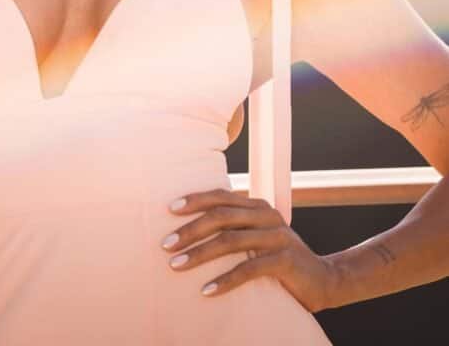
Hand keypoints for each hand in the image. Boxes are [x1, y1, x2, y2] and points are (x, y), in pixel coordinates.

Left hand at [160, 187, 337, 312]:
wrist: (323, 280)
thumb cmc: (279, 260)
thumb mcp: (257, 239)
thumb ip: (235, 229)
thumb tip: (190, 229)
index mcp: (257, 206)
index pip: (221, 196)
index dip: (195, 200)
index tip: (169, 209)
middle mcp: (267, 215)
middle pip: (221, 216)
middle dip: (190, 230)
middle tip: (165, 244)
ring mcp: (277, 236)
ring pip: (230, 241)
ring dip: (199, 254)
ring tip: (176, 266)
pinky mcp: (285, 260)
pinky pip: (248, 269)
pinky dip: (224, 280)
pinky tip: (206, 291)